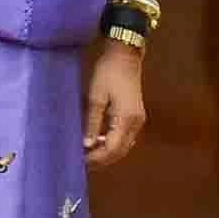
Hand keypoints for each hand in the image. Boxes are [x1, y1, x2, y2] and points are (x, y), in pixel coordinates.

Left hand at [84, 37, 147, 164]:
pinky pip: (125, 138)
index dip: (96, 157)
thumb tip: (87, 145)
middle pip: (120, 151)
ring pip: (124, 146)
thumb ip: (92, 122)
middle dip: (102, 159)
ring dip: (107, 153)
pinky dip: (113, 144)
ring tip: (89, 154)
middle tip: (82, 162)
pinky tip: (100, 142)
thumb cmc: (108, 72)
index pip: (112, 148)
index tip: (80, 161)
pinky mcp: (136, 117)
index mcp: (126, 118)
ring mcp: (138, 121)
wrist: (125, 55)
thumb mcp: (96, 96)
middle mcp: (136, 123)